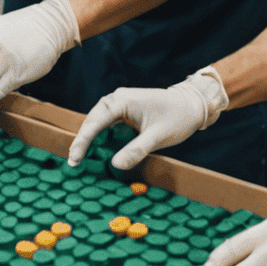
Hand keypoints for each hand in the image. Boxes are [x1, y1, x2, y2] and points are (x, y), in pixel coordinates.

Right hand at [66, 69, 228, 168]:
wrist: (193, 105)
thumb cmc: (177, 117)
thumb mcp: (158, 136)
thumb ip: (136, 150)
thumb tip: (114, 165)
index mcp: (121, 101)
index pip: (95, 123)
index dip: (82, 142)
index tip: (74, 159)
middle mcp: (116, 100)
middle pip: (92, 122)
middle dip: (82, 142)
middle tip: (74, 164)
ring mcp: (120, 105)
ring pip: (98, 124)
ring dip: (90, 141)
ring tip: (82, 160)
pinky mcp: (125, 113)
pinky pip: (108, 126)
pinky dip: (102, 139)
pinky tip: (99, 153)